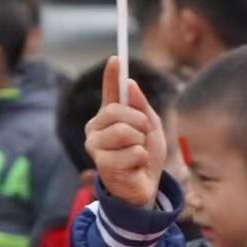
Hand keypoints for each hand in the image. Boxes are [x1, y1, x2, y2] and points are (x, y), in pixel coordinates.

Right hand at [84, 56, 166, 209]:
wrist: (145, 188)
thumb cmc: (145, 158)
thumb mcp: (151, 129)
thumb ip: (141, 107)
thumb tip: (130, 85)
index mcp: (108, 118)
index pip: (110, 92)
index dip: (112, 75)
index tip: (116, 58)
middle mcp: (96, 129)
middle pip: (118, 111)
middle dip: (139, 123)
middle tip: (142, 138)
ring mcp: (95, 146)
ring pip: (125, 131)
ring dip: (140, 144)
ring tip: (137, 155)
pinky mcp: (103, 164)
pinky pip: (133, 152)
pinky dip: (141, 160)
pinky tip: (134, 168)